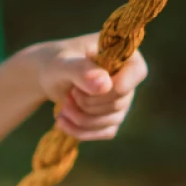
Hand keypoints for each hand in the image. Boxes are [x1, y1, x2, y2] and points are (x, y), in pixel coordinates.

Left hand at [32, 33, 147, 140]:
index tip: (84, 87)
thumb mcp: (62, 64)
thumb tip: (105, 86)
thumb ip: (81, 70)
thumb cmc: (56, 63)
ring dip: (82, 118)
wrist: (48, 76)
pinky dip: (81, 130)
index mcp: (123, 54)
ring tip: (63, 105)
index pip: (137, 72)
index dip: (115, 86)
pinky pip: (106, 132)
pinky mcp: (112, 117)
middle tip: (70, 93)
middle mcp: (128, 77)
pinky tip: (62, 120)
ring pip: (113, 120)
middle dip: (88, 103)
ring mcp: (123, 99)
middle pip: (119, 101)